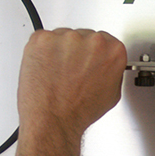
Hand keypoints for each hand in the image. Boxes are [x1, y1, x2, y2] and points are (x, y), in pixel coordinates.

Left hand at [17, 28, 126, 142]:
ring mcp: (65, 38)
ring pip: (63, 36)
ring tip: (57, 74)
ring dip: (59, 51)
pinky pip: (42, 39)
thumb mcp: (112, 94)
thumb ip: (112, 71)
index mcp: (113, 51)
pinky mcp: (42, 39)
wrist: (53, 119)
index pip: (107, 41)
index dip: (95, 53)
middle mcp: (91, 41)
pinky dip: (42, 51)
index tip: (90, 61)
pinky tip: (46, 68)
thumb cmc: (79, 111)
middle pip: (84, 36)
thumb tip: (106, 65)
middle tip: (71, 71)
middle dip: (78, 51)